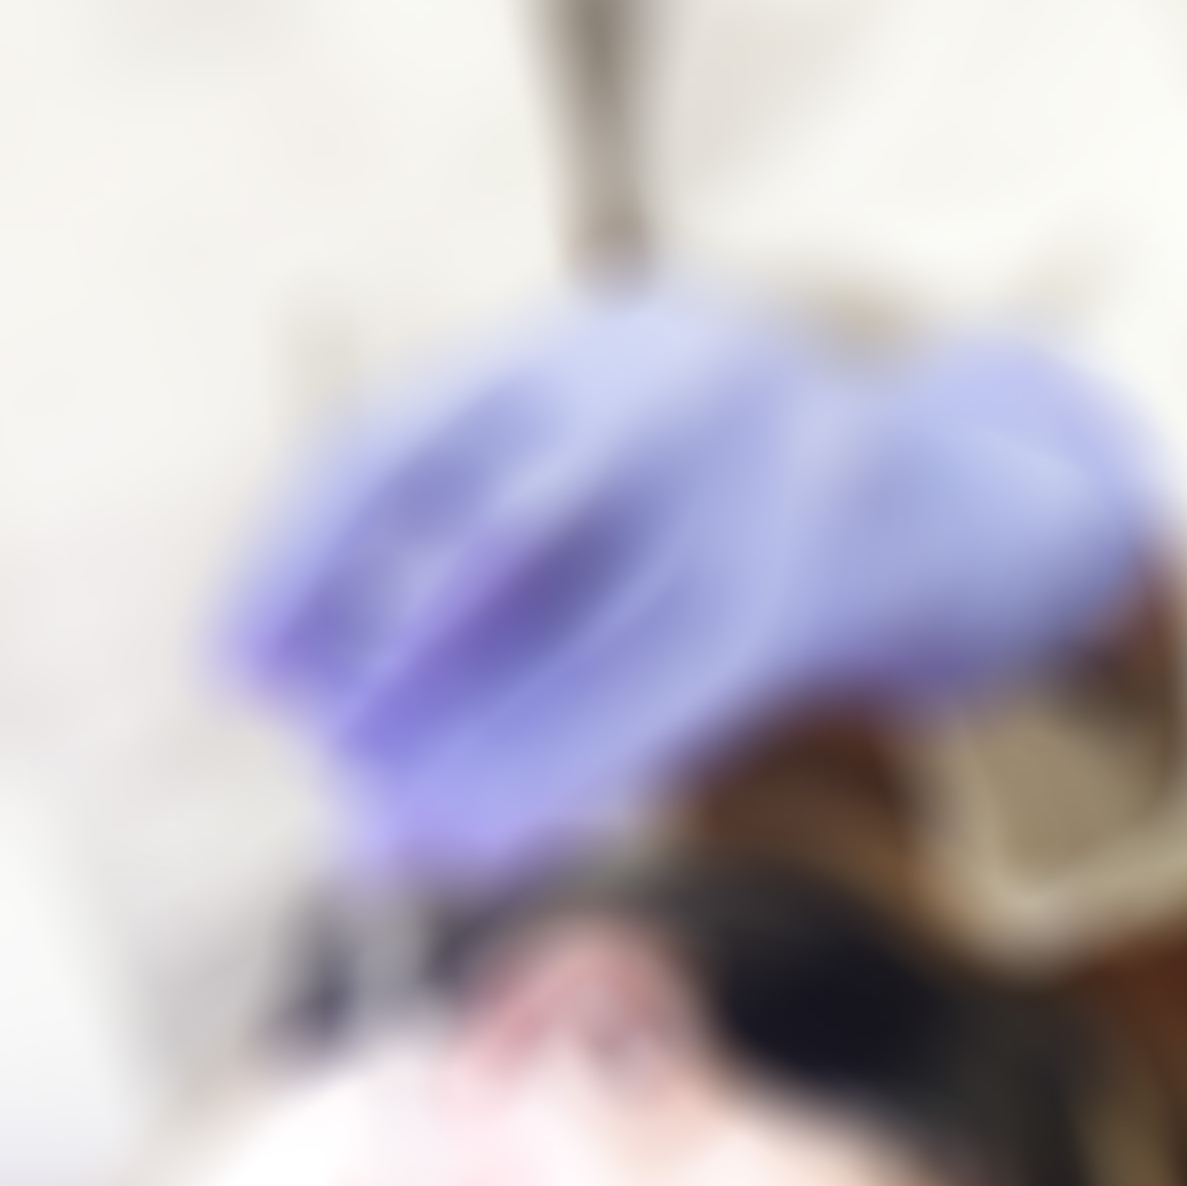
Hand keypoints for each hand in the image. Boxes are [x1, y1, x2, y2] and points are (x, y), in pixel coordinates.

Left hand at [220, 282, 1164, 887]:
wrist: (952, 492)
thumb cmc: (708, 506)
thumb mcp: (590, 488)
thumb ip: (473, 588)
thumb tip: (344, 762)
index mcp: (572, 346)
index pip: (392, 448)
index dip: (297, 563)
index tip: (234, 668)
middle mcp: (657, 382)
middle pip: (487, 543)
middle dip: (391, 676)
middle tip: (333, 783)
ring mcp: (751, 472)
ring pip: (580, 641)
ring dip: (474, 757)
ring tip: (397, 839)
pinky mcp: (812, 578)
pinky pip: (663, 693)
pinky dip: (563, 769)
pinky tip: (499, 827)